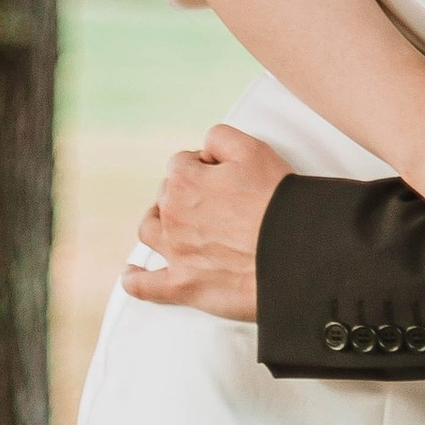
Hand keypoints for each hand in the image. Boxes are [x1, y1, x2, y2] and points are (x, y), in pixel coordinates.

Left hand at [124, 124, 292, 318]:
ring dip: (157, 223)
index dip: (204, 166)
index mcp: (186, 181)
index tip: (223, 176)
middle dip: (186, 193)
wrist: (292, 252)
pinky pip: (146, 286)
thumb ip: (220, 139)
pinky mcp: (183, 285)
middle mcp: (173, 215)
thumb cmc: (276, 201)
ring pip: (150, 231)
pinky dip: (136, 280)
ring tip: (171, 225)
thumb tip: (204, 149)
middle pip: (166, 195)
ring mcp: (175, 252)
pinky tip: (133, 275)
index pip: (181, 163)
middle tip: (216, 200)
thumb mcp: (253, 149)